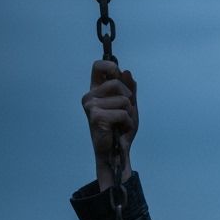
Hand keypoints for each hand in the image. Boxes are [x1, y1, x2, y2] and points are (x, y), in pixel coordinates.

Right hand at [82, 60, 137, 189]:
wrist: (116, 153)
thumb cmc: (121, 130)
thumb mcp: (129, 106)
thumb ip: (130, 89)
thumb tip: (127, 72)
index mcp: (96, 90)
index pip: (99, 66)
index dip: (112, 67)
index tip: (119, 77)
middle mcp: (90, 96)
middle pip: (117, 82)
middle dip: (129, 98)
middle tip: (125, 113)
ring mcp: (91, 106)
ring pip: (123, 99)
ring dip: (130, 114)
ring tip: (122, 124)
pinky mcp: (96, 117)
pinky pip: (123, 113)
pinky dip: (128, 123)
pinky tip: (121, 130)